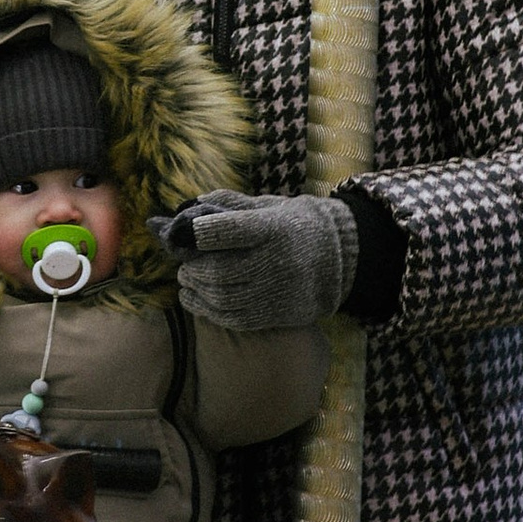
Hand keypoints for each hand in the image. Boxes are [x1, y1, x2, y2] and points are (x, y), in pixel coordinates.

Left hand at [160, 190, 355, 332]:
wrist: (338, 259)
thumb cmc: (295, 226)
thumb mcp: (270, 206)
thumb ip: (233, 204)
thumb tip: (195, 203)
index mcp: (274, 228)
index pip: (231, 229)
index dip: (202, 231)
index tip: (188, 233)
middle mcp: (276, 261)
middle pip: (221, 270)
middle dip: (193, 269)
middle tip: (184, 267)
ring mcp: (277, 291)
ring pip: (223, 298)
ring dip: (196, 291)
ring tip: (187, 283)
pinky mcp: (277, 314)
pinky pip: (235, 318)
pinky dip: (209, 311)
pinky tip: (198, 301)